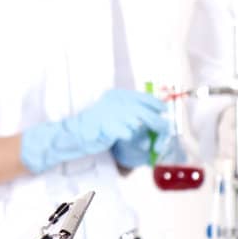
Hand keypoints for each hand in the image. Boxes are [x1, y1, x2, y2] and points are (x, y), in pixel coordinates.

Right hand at [21, 89, 167, 173]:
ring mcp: (112, 113)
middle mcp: (116, 101)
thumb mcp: (111, 113)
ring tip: (154, 141)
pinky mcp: (108, 126)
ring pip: (141, 122)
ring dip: (150, 132)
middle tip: (165, 130)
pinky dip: (134, 138)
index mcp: (117, 96)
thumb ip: (128, 112)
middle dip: (159, 122)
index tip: (164, 113)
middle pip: (147, 110)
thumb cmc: (93, 127)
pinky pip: (128, 132)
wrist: (72, 134)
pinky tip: (134, 142)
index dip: (157, 106)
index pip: (144, 97)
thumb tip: (152, 117)